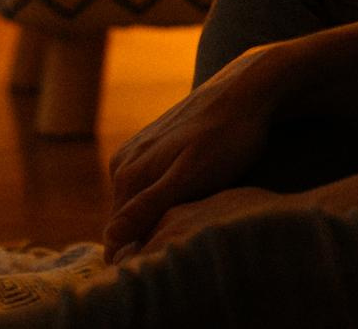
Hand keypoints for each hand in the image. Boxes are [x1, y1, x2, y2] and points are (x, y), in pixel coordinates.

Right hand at [101, 43, 292, 258]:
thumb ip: (149, 206)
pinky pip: (153, 190)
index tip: (175, 265)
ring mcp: (137, 154)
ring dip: (163, 222)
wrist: (247, 91)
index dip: (144, 258)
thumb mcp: (191, 176)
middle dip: (153, 240)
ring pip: (141, 207)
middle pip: (128, 224)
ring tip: (199, 224)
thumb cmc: (226, 137)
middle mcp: (123, 164)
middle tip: (193, 246)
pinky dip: (170, 203)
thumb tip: (110, 239)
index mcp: (126, 174)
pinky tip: (197, 202)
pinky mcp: (154, 150)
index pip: (117, 240)